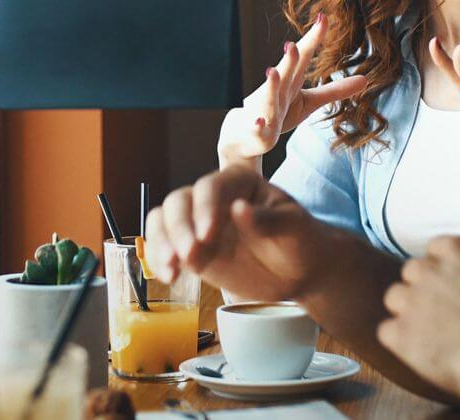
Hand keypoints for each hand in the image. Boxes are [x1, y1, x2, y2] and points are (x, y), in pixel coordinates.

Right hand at [144, 167, 325, 301]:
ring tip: (171, 271)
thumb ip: (268, 220)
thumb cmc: (301, 240)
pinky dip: (159, 258)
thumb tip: (238, 209)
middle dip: (179, 228)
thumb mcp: (294, 228)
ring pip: (165, 220)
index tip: (207, 237)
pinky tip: (168, 277)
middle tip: (189, 257)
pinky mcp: (192, 248)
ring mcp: (199, 222)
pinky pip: (164, 245)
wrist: (299, 269)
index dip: (204, 209)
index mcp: (240, 182)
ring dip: (161, 243)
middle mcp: (214, 198)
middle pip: (180, 201)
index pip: (211, 186)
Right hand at [218, 14, 366, 163]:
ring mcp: (265, 109)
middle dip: (290, 59)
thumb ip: (335, 90)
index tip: (323, 18)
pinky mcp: (256, 129)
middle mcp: (277, 91)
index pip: (304, 57)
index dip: (313, 39)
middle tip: (294, 43)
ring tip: (272, 71)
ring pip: (269, 97)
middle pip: (286, 73)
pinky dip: (257, 124)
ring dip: (271, 85)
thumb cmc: (278, 113)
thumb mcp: (308, 101)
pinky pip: (257, 128)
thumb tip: (366, 79)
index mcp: (290, 81)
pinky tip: (259, 121)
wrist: (244, 136)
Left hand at [378, 237, 459, 418]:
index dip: (442, 274)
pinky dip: (402, 343)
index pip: (434, 252)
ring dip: (409, 314)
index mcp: (456, 249)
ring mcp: (411, 299)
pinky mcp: (399, 332)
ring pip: (396, 299)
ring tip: (434, 336)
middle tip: (442, 316)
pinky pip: (387, 332)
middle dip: (423, 292)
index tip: (452, 291)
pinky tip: (425, 353)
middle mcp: (428, 268)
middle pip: (411, 273)